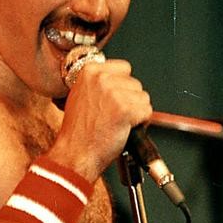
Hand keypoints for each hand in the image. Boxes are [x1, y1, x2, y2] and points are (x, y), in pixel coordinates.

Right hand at [49, 58, 151, 181]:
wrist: (75, 153)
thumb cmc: (78, 132)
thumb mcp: (80, 96)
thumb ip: (98, 84)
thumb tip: (116, 80)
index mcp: (90, 71)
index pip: (124, 68)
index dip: (123, 87)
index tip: (114, 100)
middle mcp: (102, 78)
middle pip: (135, 83)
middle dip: (130, 100)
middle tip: (114, 116)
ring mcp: (114, 93)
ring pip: (143, 98)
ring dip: (136, 112)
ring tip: (118, 123)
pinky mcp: (126, 109)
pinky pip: (147, 112)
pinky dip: (141, 124)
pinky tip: (124, 129)